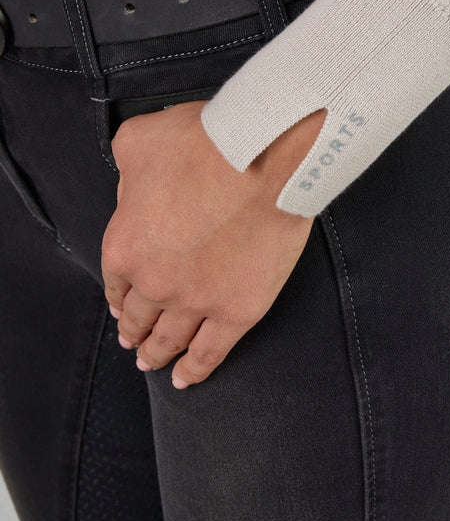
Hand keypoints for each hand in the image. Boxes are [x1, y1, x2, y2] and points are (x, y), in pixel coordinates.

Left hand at [100, 100, 326, 387]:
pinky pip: (211, 352)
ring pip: (170, 339)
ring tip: (152, 362)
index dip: (117, 295)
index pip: (114, 280)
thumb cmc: (204, 142)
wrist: (263, 156)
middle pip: (139, 315)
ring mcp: (196, 302)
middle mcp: (154, 282)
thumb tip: (132, 189)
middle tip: (133, 341)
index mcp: (125, 243)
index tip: (120, 305)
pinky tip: (186, 379)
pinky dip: (196, 370)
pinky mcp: (238, 311)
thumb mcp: (138, 141)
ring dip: (157, 353)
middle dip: (133, 329)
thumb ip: (125, 173)